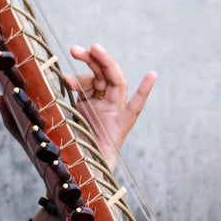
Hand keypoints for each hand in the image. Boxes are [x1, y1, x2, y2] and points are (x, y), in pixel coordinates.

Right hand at [68, 43, 156, 169]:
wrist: (76, 172)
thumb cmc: (89, 167)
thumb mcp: (96, 161)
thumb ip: (100, 154)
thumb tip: (85, 140)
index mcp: (119, 125)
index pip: (135, 106)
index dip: (144, 91)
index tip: (153, 75)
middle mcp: (111, 111)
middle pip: (112, 80)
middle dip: (101, 62)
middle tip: (87, 49)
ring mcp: (98, 106)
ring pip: (97, 78)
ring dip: (87, 63)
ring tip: (74, 52)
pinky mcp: (84, 105)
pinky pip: (83, 86)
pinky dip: (76, 79)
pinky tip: (67, 77)